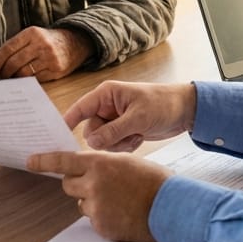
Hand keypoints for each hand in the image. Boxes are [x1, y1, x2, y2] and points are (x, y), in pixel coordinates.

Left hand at [0, 26, 93, 80]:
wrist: (73, 43)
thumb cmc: (45, 41)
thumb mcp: (28, 38)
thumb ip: (9, 46)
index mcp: (31, 33)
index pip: (8, 48)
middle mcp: (41, 44)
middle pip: (14, 62)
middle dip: (4, 72)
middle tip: (0, 76)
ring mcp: (50, 58)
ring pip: (24, 73)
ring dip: (14, 78)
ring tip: (10, 78)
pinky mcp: (56, 70)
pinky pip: (35, 79)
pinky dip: (26, 81)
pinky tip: (23, 80)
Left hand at [27, 151, 169, 241]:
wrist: (171, 207)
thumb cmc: (153, 181)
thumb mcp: (126, 162)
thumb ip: (102, 165)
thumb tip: (86, 169)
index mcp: (99, 164)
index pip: (63, 161)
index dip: (44, 161)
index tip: (30, 161)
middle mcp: (93, 184)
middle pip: (68, 184)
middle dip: (78, 184)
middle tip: (98, 184)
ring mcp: (95, 207)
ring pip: (81, 203)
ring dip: (92, 201)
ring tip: (119, 200)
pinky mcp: (101, 226)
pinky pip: (93, 220)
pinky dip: (103, 217)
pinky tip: (122, 214)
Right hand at [64, 81, 196, 151]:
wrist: (185, 111)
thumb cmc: (163, 104)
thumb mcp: (138, 118)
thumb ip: (113, 131)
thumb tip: (90, 143)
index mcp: (106, 95)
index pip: (79, 109)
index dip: (67, 122)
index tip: (57, 138)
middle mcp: (106, 107)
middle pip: (90, 130)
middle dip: (106, 139)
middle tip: (126, 136)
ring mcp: (114, 120)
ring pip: (101, 141)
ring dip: (117, 144)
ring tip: (136, 136)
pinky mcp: (122, 131)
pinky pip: (113, 146)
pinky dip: (125, 146)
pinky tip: (139, 139)